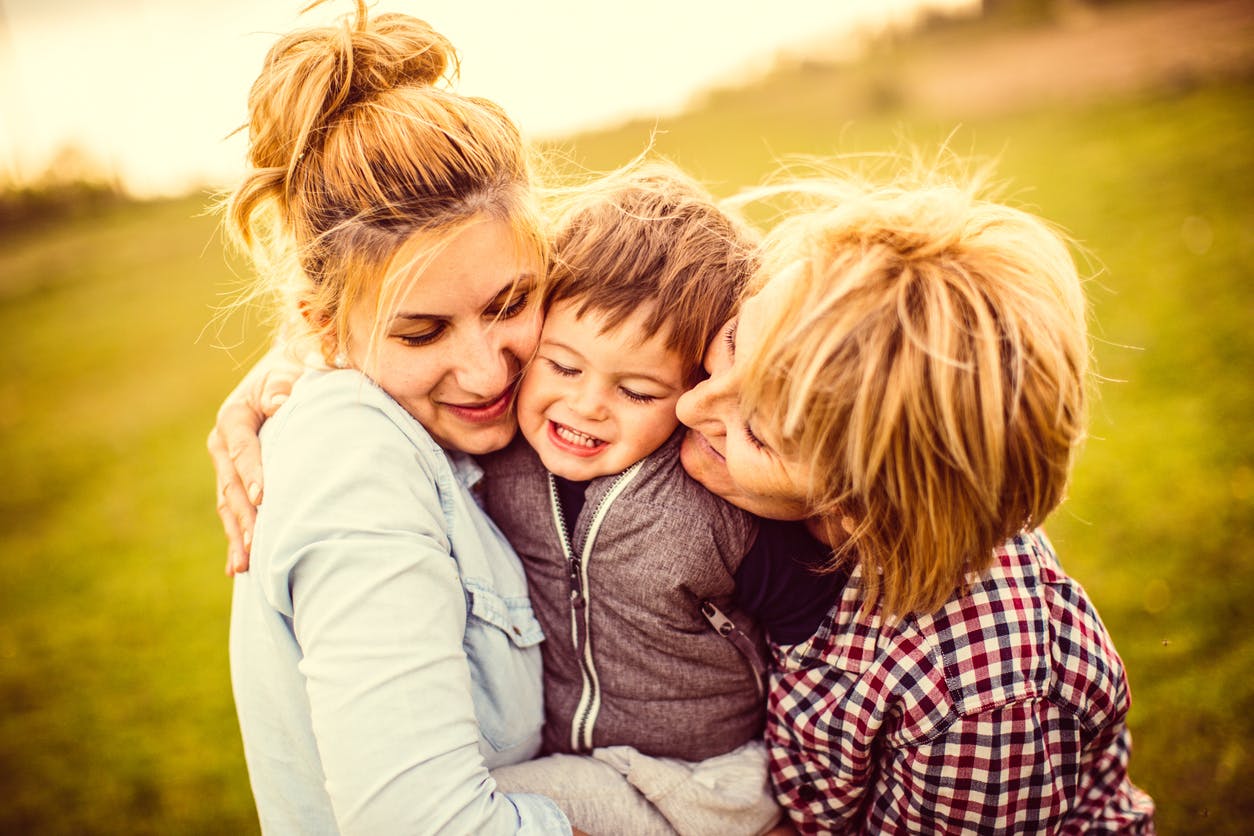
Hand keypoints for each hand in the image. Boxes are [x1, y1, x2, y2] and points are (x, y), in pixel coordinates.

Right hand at [208, 346, 303, 574]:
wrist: (286, 373)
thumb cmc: (294, 371)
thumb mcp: (288, 371)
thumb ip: (284, 386)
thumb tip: (280, 403)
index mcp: (233, 416)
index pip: (242, 448)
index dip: (252, 472)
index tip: (263, 497)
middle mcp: (222, 443)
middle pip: (231, 485)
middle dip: (244, 516)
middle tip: (257, 544)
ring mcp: (226, 465)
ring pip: (228, 504)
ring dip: (237, 535)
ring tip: (245, 566)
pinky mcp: (235, 480)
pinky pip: (232, 511)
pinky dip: (236, 537)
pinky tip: (238, 568)